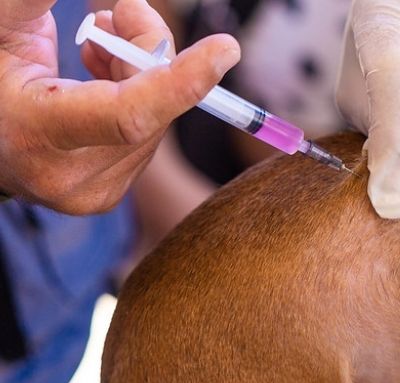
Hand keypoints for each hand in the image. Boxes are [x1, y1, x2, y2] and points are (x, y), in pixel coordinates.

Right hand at [0, 0, 238, 213]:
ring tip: (95, 52)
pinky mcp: (107, 195)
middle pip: (150, 109)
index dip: (181, 81)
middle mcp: (70, 176)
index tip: (226, 50)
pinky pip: (147, 137)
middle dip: (146, 53)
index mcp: (38, 134)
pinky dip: (138, 102)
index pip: (129, 115)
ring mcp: (92, 193)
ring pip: (156, 122)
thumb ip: (40, 0)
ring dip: (140, 76)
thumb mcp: (6, 31)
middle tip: (119, 12)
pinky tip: (102, 81)